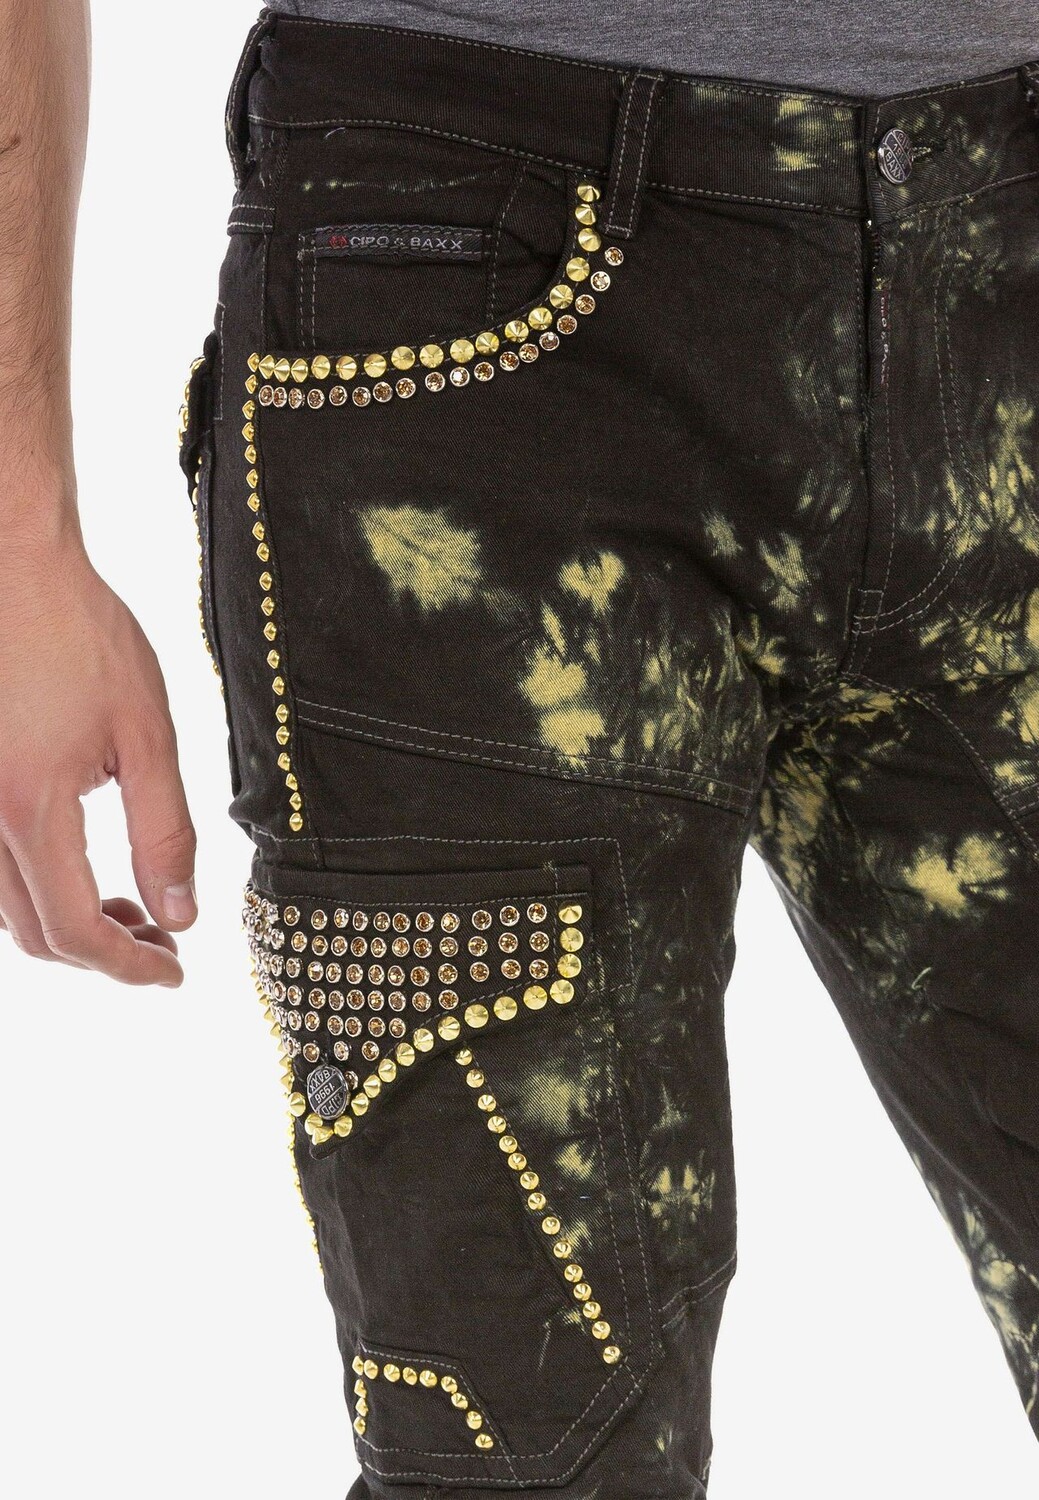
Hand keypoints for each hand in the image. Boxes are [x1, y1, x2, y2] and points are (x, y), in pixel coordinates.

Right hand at [0, 526, 196, 985]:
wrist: (11, 567)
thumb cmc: (81, 636)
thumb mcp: (145, 734)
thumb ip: (164, 831)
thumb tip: (180, 912)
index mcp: (30, 809)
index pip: (75, 931)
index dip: (129, 966)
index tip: (173, 972)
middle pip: (35, 934)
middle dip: (104, 951)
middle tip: (162, 935)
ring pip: (7, 909)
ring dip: (69, 923)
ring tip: (130, 902)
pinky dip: (37, 888)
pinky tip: (80, 863)